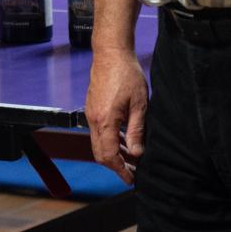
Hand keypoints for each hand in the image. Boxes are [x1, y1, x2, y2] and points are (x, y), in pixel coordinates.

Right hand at [84, 48, 146, 183]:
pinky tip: (124, 139)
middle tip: (132, 172)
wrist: (111, 53)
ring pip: (98, 143)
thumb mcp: (139, 104)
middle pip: (100, 153)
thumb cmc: (127, 74)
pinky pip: (98, 131)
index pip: (109, 155)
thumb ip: (136, 131)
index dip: (120, 170)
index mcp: (105, 120)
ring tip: (132, 157)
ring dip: (113, 153)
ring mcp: (91, 113)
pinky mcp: (92, 107)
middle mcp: (93, 119)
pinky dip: (110, 140)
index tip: (131, 179)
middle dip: (115, 166)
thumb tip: (137, 153)